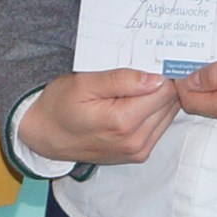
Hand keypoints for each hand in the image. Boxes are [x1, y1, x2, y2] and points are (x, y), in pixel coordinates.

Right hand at [17, 67, 187, 166]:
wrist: (46, 135)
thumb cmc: (60, 106)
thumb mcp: (84, 83)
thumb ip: (121, 80)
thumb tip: (156, 78)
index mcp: (123, 122)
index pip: (165, 90)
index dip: (162, 72)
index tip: (151, 62)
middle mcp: (135, 141)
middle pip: (170, 103)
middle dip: (162, 85)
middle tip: (142, 72)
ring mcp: (138, 151)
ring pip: (169, 115)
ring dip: (159, 99)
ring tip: (137, 88)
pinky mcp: (138, 154)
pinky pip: (160, 127)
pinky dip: (154, 112)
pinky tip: (135, 103)